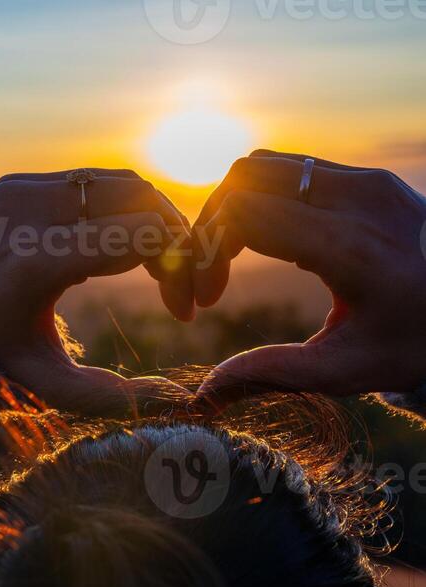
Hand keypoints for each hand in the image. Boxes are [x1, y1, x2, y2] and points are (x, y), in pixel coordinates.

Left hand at [0, 170, 194, 414]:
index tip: (183, 310)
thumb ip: (106, 398)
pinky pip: (93, 183)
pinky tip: (123, 254)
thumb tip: (173, 399)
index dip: (180, 267)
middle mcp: (26, 213)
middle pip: (139, 198)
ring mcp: (21, 188)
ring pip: (121, 183)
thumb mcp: (41, 384)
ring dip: (153, 221)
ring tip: (157, 272)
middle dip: (177, 238)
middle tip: (180, 287)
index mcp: (32, 263)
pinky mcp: (19, 180)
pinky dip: (122, 211)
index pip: (138, 233)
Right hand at [192, 150, 425, 405]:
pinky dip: (266, 200)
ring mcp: (368, 181)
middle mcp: (359, 200)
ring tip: (232, 260)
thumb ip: (270, 374)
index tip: (207, 300)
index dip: (206, 251)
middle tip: (211, 277)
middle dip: (212, 224)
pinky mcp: (371, 178)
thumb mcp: (343, 371)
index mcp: (350, 248)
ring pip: (267, 165)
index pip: (245, 212)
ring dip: (235, 207)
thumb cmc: (412, 345)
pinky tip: (269, 247)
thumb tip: (205, 396)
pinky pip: (295, 171)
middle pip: (246, 177)